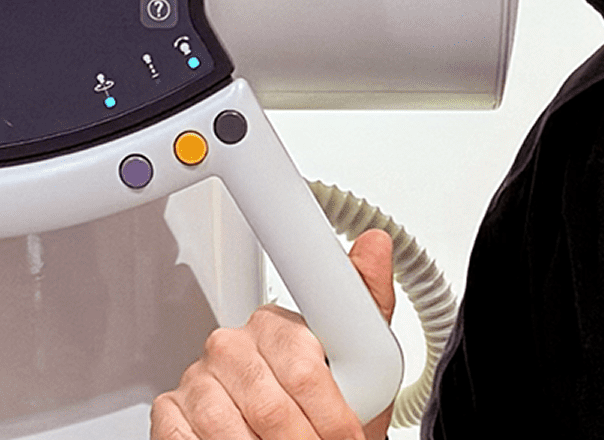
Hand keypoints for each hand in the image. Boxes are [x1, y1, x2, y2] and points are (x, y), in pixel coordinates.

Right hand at [150, 229, 396, 438]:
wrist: (302, 437)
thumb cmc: (329, 408)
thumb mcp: (364, 363)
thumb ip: (368, 307)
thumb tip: (374, 243)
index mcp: (276, 324)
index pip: (303, 367)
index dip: (330, 412)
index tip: (344, 435)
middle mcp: (231, 345)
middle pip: (271, 407)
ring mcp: (197, 377)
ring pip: (231, 430)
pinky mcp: (169, 410)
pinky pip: (187, 439)